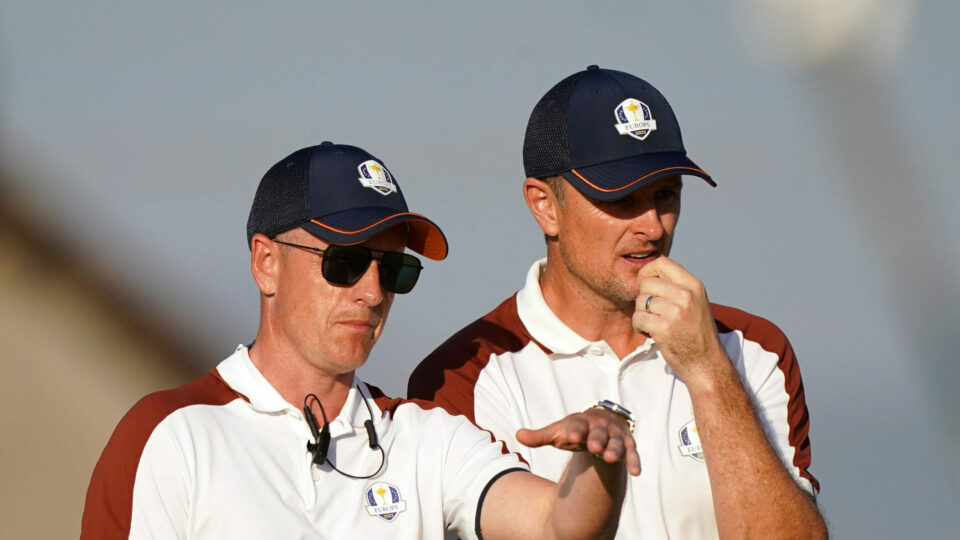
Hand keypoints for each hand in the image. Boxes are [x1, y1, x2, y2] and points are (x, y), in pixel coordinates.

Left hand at [516, 409, 640, 475]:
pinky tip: (637, 473)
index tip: (570, 435)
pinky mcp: (627, 445)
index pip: (577, 425)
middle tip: (593, 446)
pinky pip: (632, 453)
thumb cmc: (575, 430)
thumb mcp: (557, 432)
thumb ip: (539, 436)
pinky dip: (635, 461)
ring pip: (616, 443)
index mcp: (582, 422)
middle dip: (596, 438)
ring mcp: (615, 436)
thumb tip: (517, 435)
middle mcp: (600, 427)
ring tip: (611, 458)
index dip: (574, 430)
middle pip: (598, 433)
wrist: (600, 423)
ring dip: (615, 450)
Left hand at [631, 257, 726, 385]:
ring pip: (640, 301)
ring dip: (642, 313)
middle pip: (646, 282)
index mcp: (694, 285)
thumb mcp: (696, 301)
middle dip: (643, 296)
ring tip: (654, 323)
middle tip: (652, 311)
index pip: (661, 263)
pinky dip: (639, 326)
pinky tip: (650, 332)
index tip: (647, 286)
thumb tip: (649, 272)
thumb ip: (677, 286)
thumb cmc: (697, 332)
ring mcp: (675, 312)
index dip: (647, 272)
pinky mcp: (663, 328)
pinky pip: (638, 318)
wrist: (706, 362)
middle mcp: (685, 295)